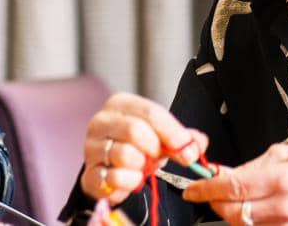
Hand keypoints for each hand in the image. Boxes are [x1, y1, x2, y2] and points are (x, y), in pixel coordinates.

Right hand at [79, 92, 208, 204]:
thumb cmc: (139, 147)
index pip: (150, 112)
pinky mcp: (90, 173)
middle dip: (155, 149)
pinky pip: (116, 178)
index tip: (187, 150)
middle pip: (135, 130)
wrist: (114, 169)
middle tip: (158, 157)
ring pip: (125, 155)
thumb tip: (196, 145)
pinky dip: (131, 183)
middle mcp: (101, 122)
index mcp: (119, 105)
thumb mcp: (163, 137)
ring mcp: (91, 147)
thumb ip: (183, 138)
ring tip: (142, 166)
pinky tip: (133, 180)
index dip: (174, 133)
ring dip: (142, 166)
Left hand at [182, 144, 287, 225]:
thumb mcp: (285, 154)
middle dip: (215, 204)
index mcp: (279, 179)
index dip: (206, 189)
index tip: (193, 189)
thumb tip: (222, 173)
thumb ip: (250, 166)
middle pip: (233, 213)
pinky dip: (249, 224)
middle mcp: (283, 206)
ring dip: (231, 215)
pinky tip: (250, 213)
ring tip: (231, 202)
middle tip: (209, 195)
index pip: (231, 187)